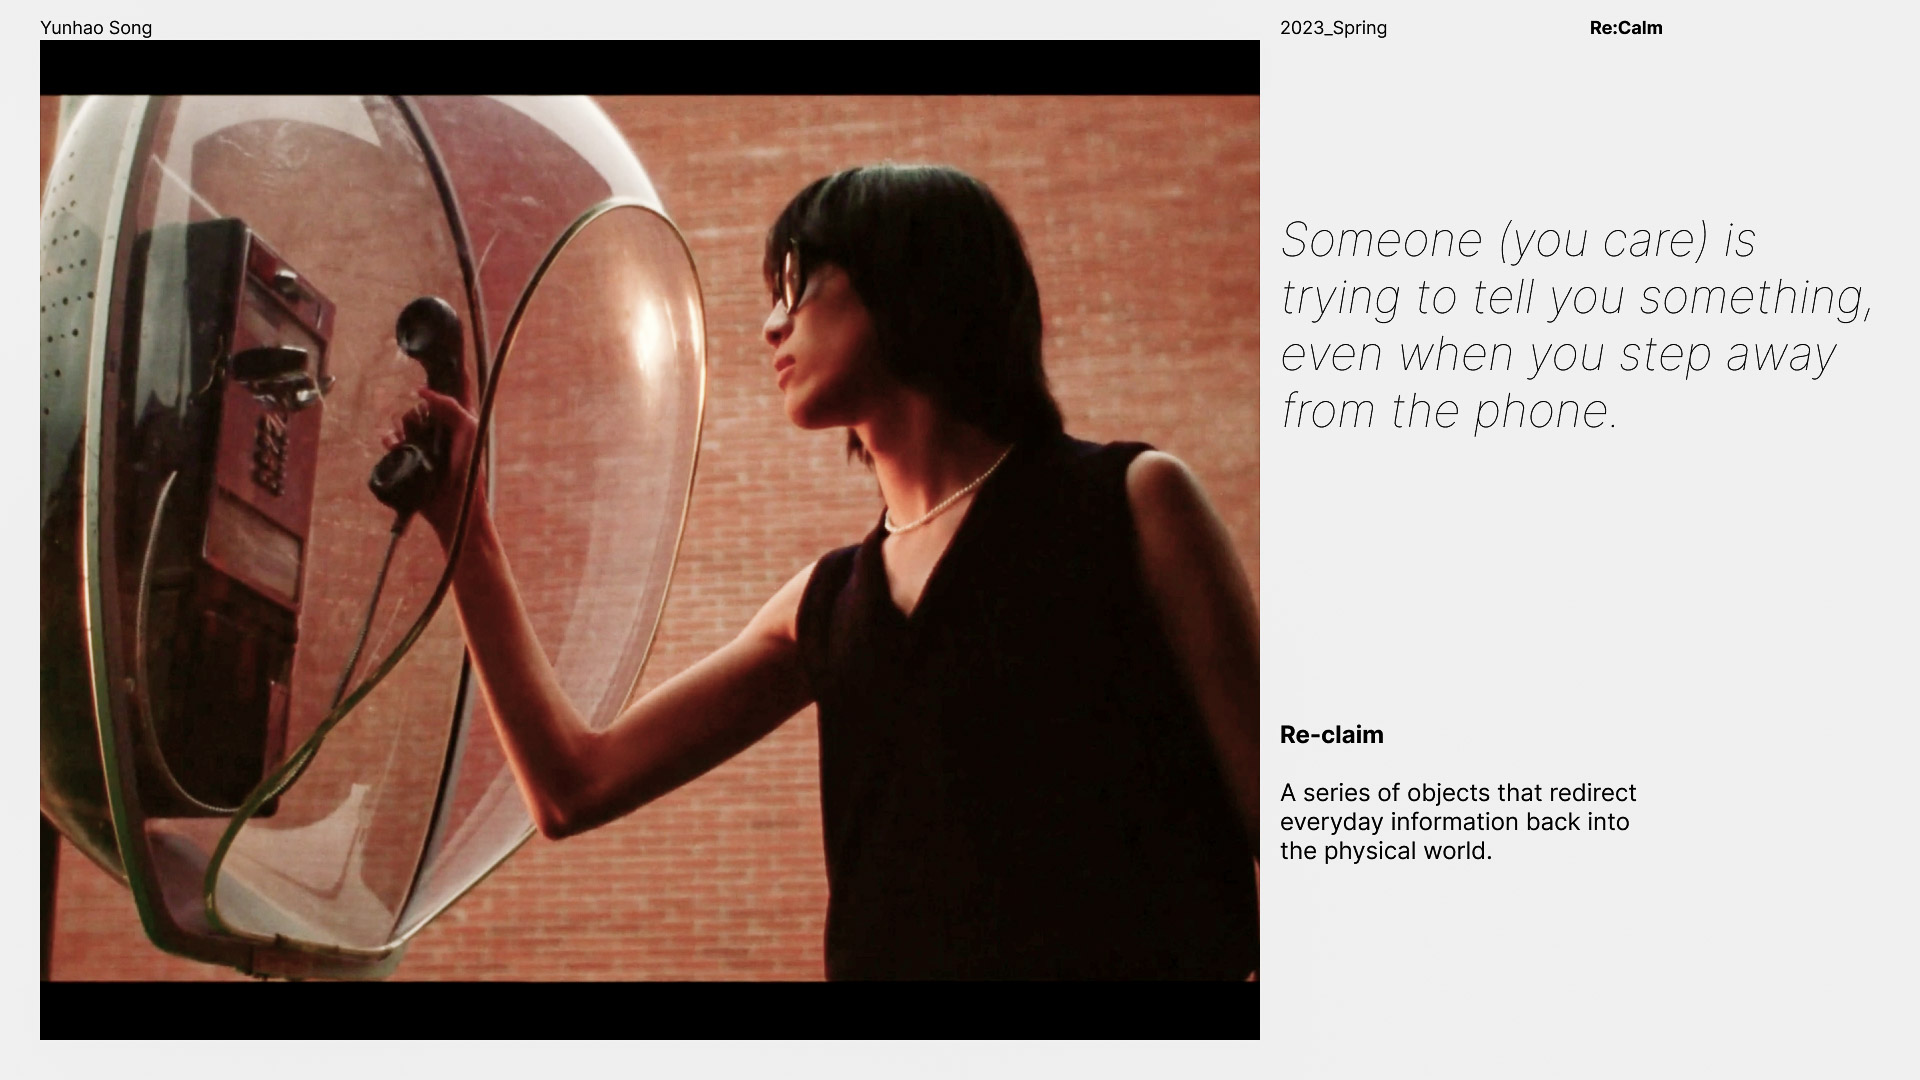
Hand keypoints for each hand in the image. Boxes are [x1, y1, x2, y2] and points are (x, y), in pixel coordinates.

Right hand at [381, 386, 480, 542]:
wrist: (455, 506)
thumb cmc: (469, 469)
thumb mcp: (468, 430)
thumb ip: (451, 406)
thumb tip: (423, 392)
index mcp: (459, 422)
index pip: (451, 392)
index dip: (442, 377)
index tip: (431, 360)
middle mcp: (441, 431)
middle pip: (421, 407)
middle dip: (417, 409)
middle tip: (421, 420)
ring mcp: (424, 445)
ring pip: (404, 422)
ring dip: (402, 424)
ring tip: (407, 436)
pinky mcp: (409, 460)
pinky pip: (391, 442)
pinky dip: (389, 440)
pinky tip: (393, 443)